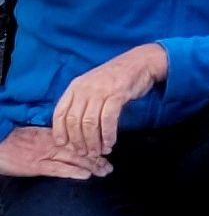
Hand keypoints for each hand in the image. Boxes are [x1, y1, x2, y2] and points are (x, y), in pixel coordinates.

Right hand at [0, 124, 110, 180]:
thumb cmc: (9, 140)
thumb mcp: (30, 135)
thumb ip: (47, 137)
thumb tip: (63, 142)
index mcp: (50, 134)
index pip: (77, 138)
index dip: (92, 144)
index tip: (104, 149)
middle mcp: (51, 142)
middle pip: (79, 149)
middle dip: (96, 157)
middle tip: (109, 164)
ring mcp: (44, 154)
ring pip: (74, 158)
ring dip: (91, 165)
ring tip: (105, 171)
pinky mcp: (36, 165)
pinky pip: (58, 169)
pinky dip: (73, 171)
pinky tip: (86, 174)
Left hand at [50, 44, 166, 156]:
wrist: (140, 62)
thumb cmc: (116, 77)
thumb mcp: (92, 85)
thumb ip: (82, 101)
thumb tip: (74, 127)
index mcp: (75, 87)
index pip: (59, 113)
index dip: (60, 131)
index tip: (64, 145)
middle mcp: (84, 88)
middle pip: (74, 121)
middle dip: (78, 141)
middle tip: (84, 153)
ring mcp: (100, 91)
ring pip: (90, 123)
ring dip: (93, 141)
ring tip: (98, 152)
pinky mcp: (117, 94)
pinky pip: (108, 119)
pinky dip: (108, 134)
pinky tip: (110, 142)